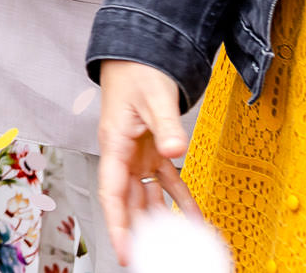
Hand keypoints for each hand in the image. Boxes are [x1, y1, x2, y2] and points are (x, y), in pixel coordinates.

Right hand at [97, 60, 197, 266]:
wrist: (138, 53)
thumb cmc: (137, 71)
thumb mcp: (153, 97)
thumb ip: (166, 126)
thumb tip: (175, 152)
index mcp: (115, 143)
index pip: (112, 193)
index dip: (117, 225)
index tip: (124, 251)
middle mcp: (123, 154)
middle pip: (128, 202)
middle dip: (137, 231)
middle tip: (152, 257)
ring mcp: (138, 153)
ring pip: (146, 196)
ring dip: (159, 220)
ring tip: (175, 246)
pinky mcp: (153, 149)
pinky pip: (167, 182)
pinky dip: (180, 200)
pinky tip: (193, 219)